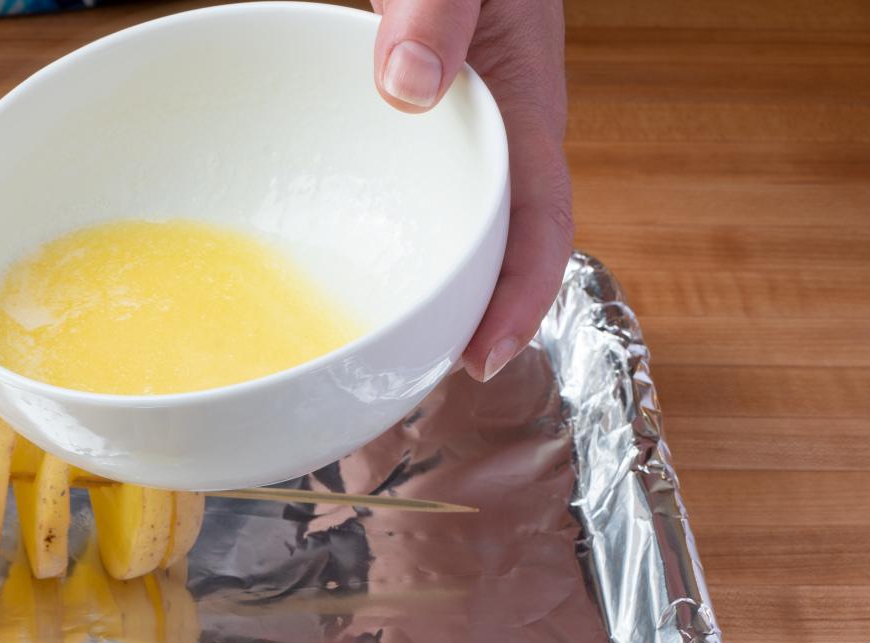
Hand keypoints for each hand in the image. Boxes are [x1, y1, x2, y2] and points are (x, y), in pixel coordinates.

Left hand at [371, 0, 570, 381]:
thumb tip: (409, 89)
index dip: (519, 295)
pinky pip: (394, 185)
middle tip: (419, 378)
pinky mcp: (400, 111)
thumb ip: (440, 8)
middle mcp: (488, 119)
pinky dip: (374, 229)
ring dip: (421, 284)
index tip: (484, 354)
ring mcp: (443, 119)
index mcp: (520, 95)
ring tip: (379, 347)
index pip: (537, 218)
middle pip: (491, 240)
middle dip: (469, 316)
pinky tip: (331, 254)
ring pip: (443, 219)